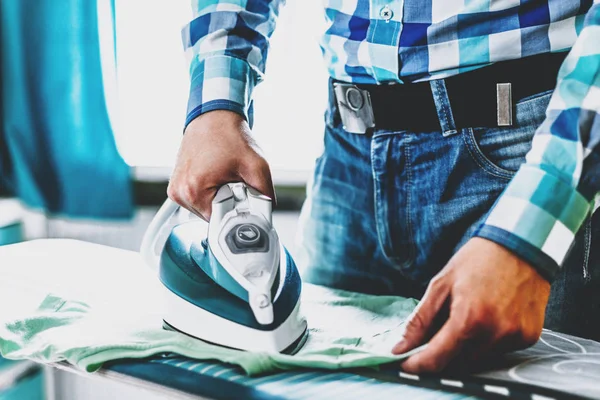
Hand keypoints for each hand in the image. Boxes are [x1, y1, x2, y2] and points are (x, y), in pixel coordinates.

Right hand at [167, 110, 274, 219]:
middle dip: (228, 204)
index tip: (242, 196)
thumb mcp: (257, 165)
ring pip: (206, 211)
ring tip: (222, 175)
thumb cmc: (230, 136)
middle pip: (212, 218)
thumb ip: (266, 194)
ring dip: (219, 199)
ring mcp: (175, 190)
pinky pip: (198, 201)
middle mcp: (180, 192)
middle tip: (233, 181)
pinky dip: (209, 193)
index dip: (237, 212)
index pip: (220, 223)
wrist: (213, 116)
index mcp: (195, 190)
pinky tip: (214, 175)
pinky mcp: (176, 186)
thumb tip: (268, 215)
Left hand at [392, 237, 550, 373]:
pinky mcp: (528, 338)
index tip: (404, 363)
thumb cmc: (479, 260)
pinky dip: (485, 341)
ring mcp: (514, 338)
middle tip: (430, 337)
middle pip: (457, 363)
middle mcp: (495, 334)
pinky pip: (499, 350)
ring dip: (463, 348)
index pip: (437, 359)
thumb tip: (401, 346)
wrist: (521, 245)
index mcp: (469, 319)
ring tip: (463, 316)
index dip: (417, 365)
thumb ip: (420, 320)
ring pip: (478, 359)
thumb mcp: (441, 284)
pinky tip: (485, 317)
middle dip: (439, 354)